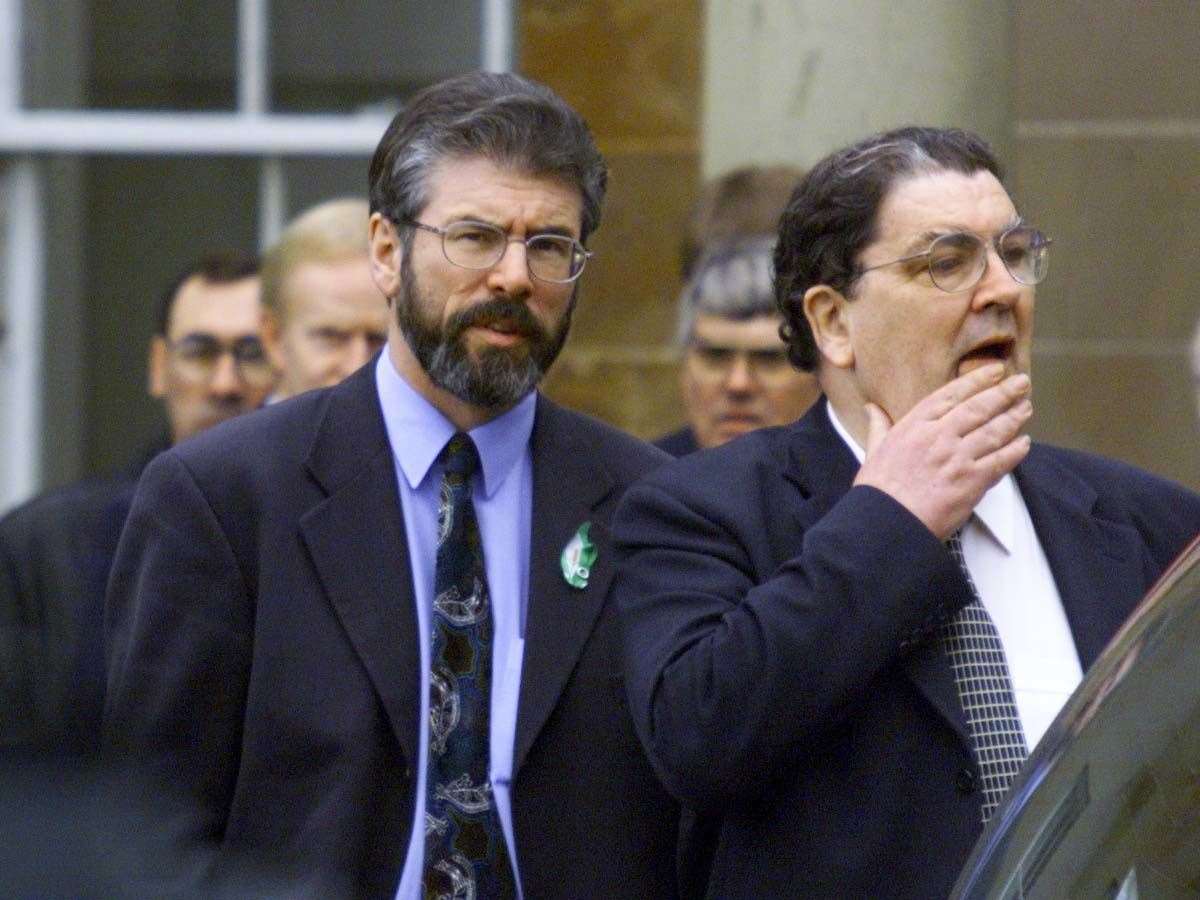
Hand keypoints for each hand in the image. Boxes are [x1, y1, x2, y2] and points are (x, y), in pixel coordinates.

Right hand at [852, 363, 1031, 538]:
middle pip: (978, 408)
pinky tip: (1024, 443)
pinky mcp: (971, 482)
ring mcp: (957, 458)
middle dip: (1003, 393)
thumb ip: (878, 426)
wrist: (886, 522)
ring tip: (1026, 408)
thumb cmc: (878, 490)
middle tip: (1021, 383)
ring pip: (993, 432)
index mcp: (914, 426)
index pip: (951, 394)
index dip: (976, 380)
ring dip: (1013, 418)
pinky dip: (1015, 451)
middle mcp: (938, 437)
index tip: (995, 371)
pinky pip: (1000, 461)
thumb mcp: (873, 451)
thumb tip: (871, 408)